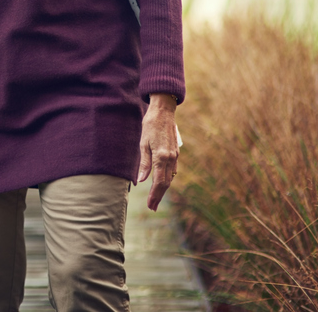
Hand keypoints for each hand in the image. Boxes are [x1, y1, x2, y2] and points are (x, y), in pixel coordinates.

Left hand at [138, 93, 178, 210]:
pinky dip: (167, 179)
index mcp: (161, 157)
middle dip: (159, 196)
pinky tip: (161, 183)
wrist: (163, 112)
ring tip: (155, 198)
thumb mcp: (143, 143)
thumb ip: (144, 163)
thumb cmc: (150, 125)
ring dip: (163, 189)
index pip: (159, 182)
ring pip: (170, 178)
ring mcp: (175, 156)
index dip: (155, 195)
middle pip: (166, 183)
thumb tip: (142, 180)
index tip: (150, 205)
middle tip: (152, 207)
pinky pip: (172, 170)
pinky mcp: (175, 153)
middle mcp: (170, 158)